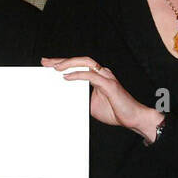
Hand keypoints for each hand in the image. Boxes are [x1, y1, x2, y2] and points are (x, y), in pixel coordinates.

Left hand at [42, 57, 163, 140]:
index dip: (62, 63)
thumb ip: (80, 98)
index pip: (77, 66)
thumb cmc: (115, 111)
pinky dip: (77, 75)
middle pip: (79, 60)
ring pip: (85, 62)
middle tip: (44, 62)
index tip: (46, 64)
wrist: (133, 118)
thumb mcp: (91, 105)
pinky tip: (66, 77)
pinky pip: (91, 76)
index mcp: (97, 76)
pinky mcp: (109, 84)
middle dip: (60, 60)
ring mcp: (106, 77)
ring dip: (68, 63)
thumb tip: (64, 99)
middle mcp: (101, 73)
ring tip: (55, 67)